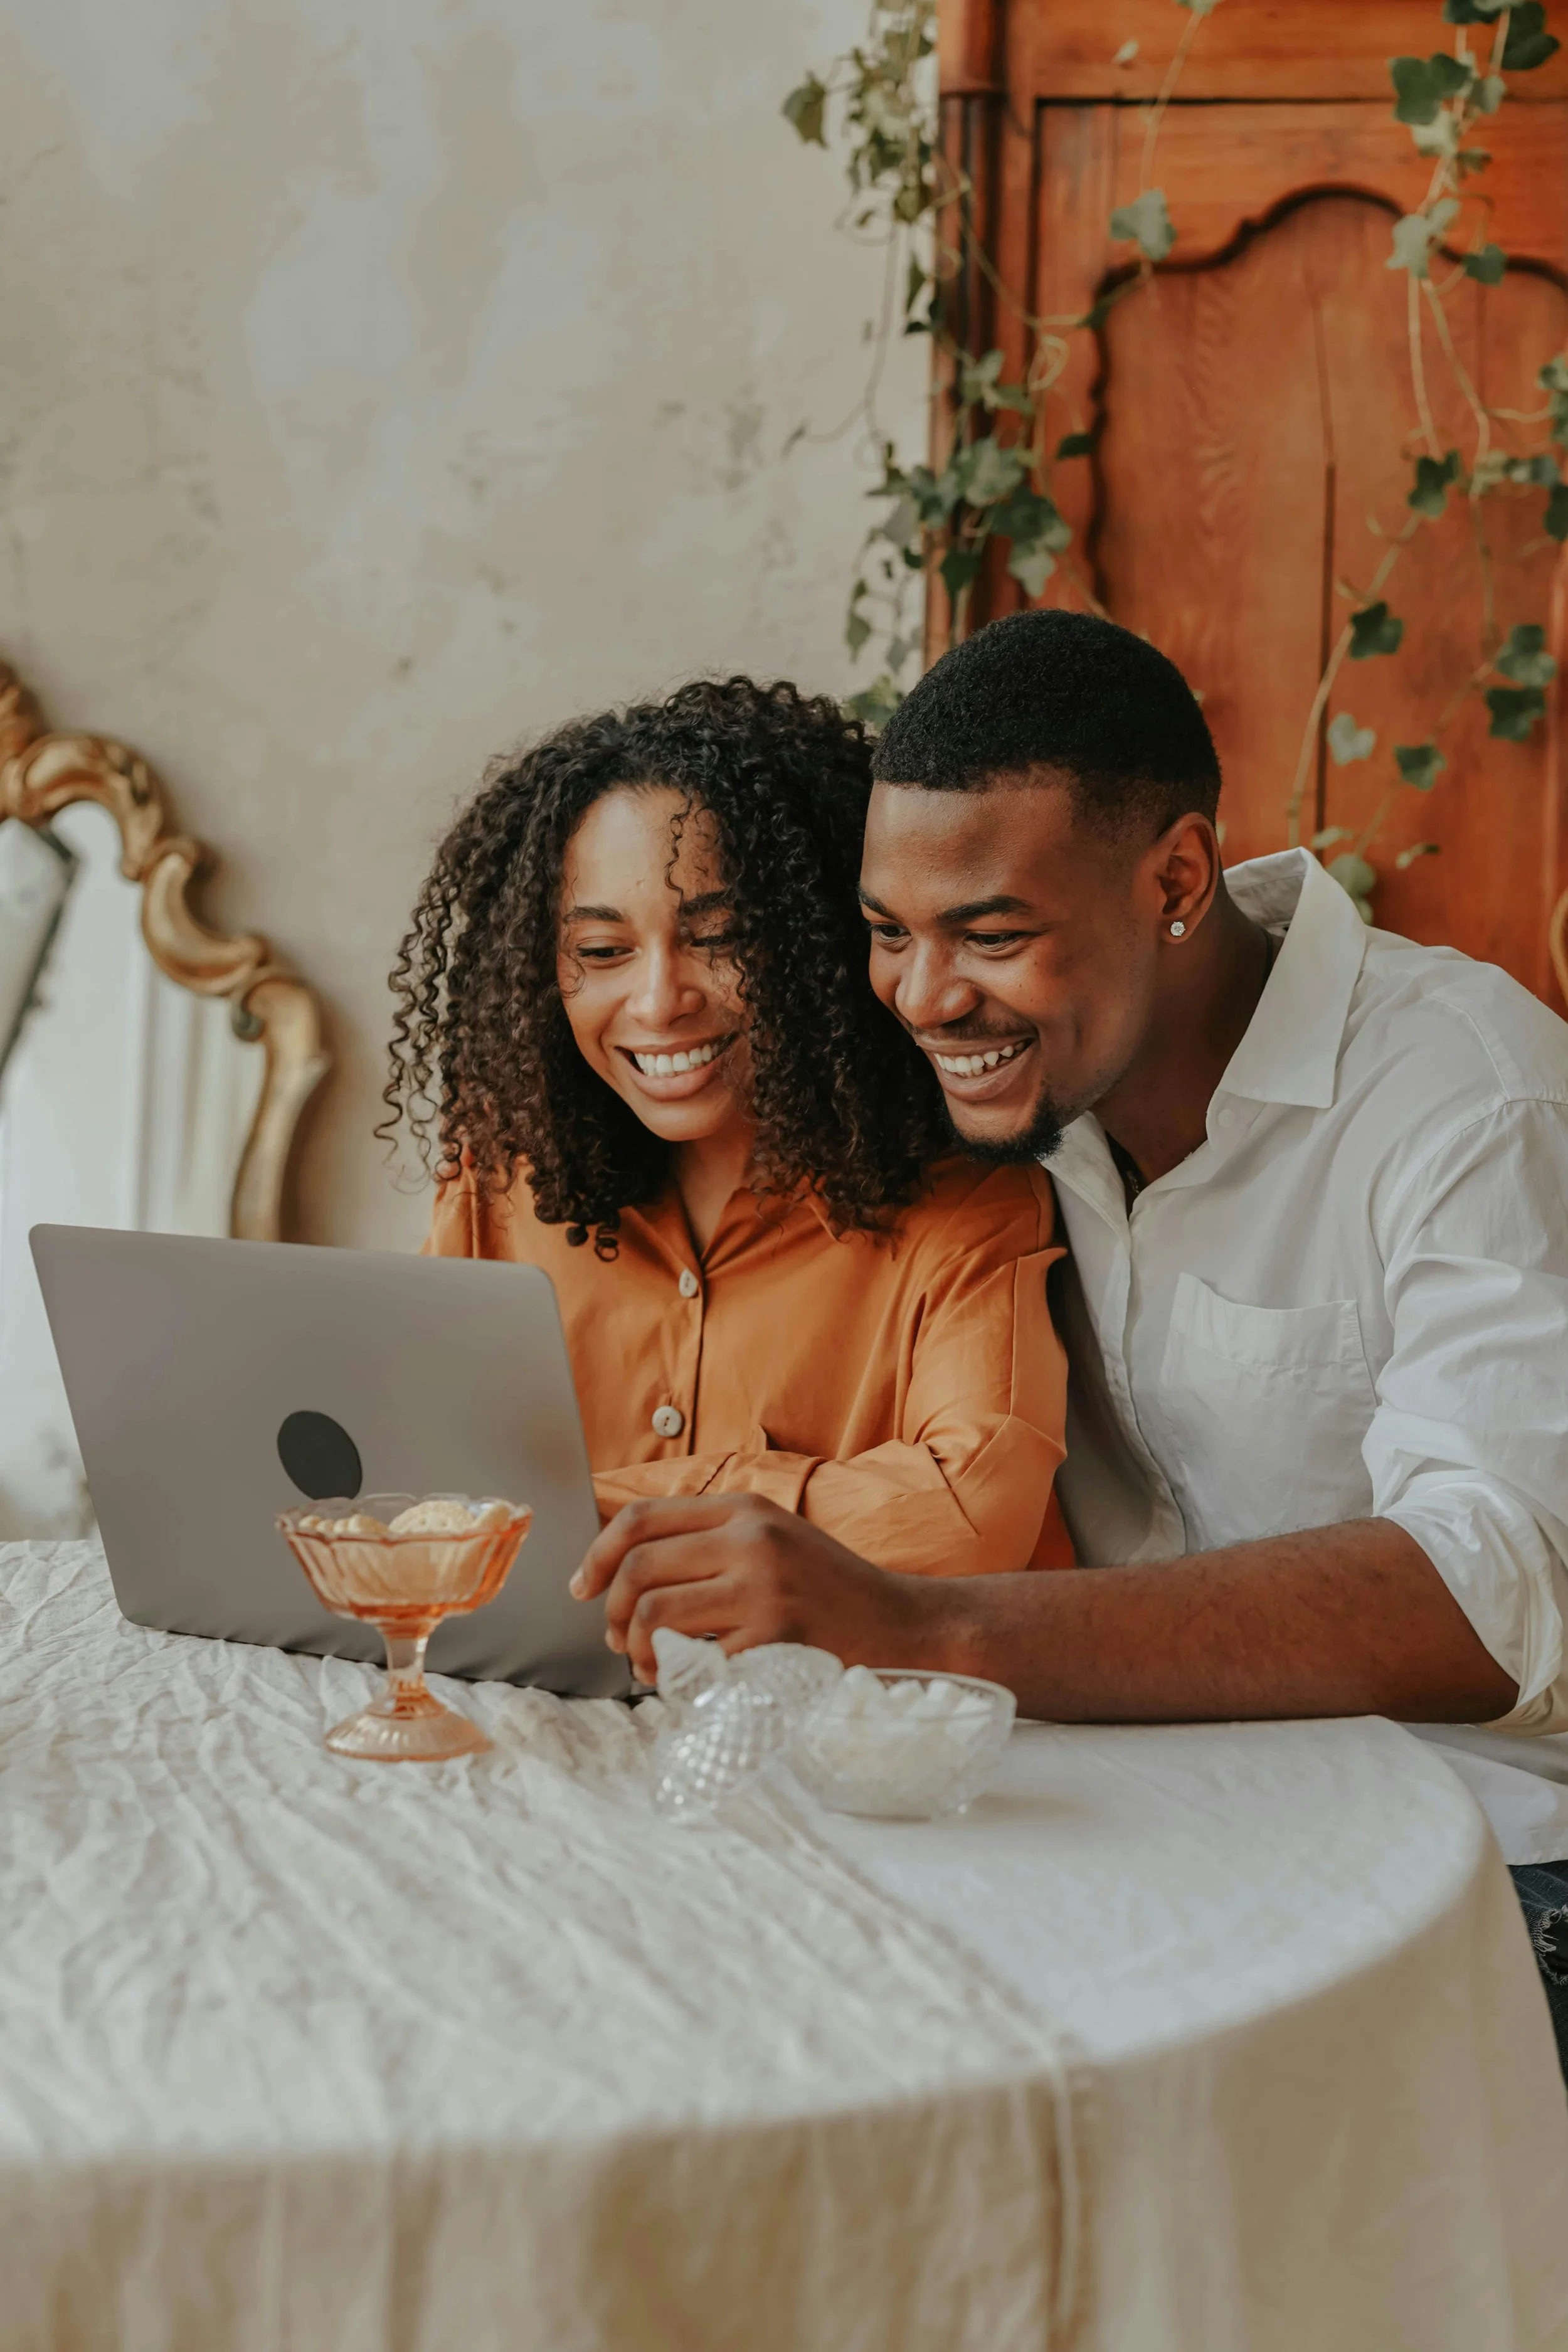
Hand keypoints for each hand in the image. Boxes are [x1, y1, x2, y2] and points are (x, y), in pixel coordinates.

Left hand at [571, 1494, 939, 1683]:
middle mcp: (752, 1539)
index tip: (583, 1588)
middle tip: (615, 1639)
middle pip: (639, 1568)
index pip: (641, 1518)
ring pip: (653, 1614)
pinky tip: (684, 1682)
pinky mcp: (774, 1637)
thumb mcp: (773, 1539)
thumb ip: (711, 1541)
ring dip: (635, 1649)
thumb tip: (625, 1564)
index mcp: (745, 1509)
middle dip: (610, 1612)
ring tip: (646, 1665)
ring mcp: (764, 1587)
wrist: (900, 1624)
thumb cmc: (829, 1590)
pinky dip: (675, 1678)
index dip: (598, 1555)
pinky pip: (694, 1659)